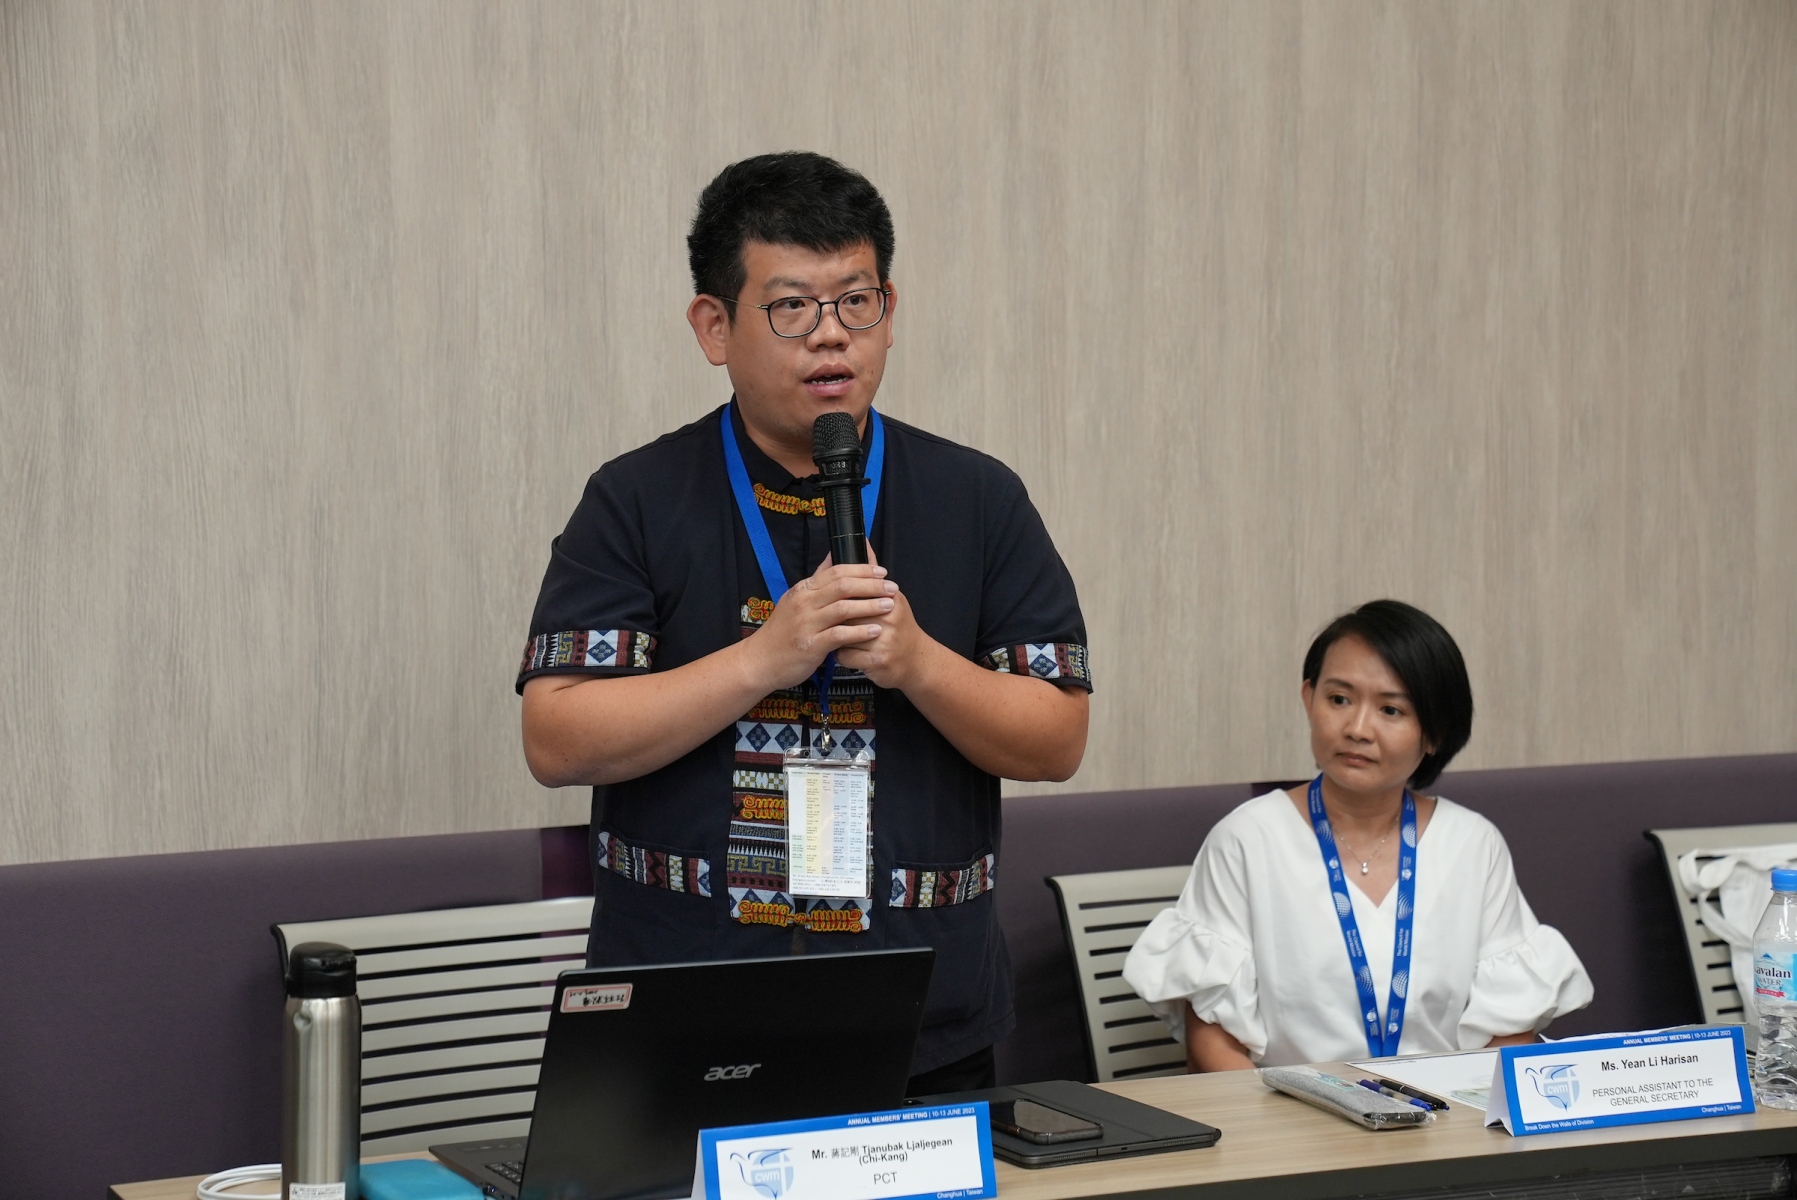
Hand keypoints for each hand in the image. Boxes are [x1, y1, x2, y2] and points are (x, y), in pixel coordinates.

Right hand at [746, 555, 894, 690]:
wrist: (760, 661)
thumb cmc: (782, 632)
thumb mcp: (796, 601)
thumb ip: (817, 581)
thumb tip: (833, 557)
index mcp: (803, 590)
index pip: (836, 571)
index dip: (862, 570)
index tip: (881, 572)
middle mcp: (804, 603)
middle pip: (843, 586)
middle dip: (872, 585)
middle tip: (892, 587)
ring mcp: (807, 624)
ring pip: (844, 608)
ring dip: (870, 605)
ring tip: (890, 605)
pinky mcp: (811, 645)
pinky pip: (840, 635)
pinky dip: (860, 632)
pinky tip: (875, 631)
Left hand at [834, 545, 939, 690]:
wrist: (916, 660)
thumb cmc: (898, 626)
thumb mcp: (891, 596)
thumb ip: (872, 573)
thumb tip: (863, 542)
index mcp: (890, 598)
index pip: (855, 590)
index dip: (839, 597)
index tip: (831, 600)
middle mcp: (888, 617)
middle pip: (847, 612)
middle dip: (835, 617)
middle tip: (827, 619)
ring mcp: (884, 640)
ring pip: (843, 635)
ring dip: (835, 637)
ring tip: (837, 636)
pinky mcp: (878, 661)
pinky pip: (846, 656)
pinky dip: (841, 655)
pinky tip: (845, 652)